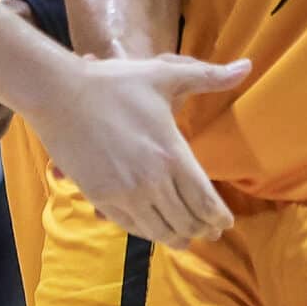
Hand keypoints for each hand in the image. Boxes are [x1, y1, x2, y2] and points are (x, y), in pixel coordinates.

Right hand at [20, 51, 247, 248]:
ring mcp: (125, 194)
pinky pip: (132, 227)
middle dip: (202, 230)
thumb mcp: (163, 75)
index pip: (206, 202)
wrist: (59, 95)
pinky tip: (154, 229)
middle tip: (210, 232)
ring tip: (185, 238)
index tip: (226, 222)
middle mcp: (152, 182)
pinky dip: (148, 232)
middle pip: (187, 221)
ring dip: (177, 237)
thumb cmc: (114, 83)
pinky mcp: (101, 198)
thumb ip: (208, 77)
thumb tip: (247, 67)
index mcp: (172, 154)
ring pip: (160, 230)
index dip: (220, 218)